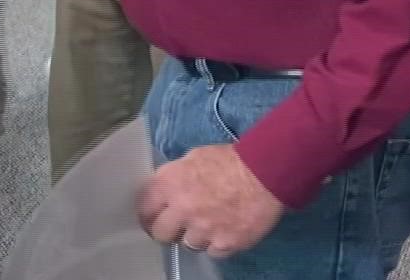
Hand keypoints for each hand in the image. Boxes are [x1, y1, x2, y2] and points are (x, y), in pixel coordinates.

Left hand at [138, 144, 285, 257]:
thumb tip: (166, 189)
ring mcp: (203, 230)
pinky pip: (213, 252)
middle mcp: (182, 210)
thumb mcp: (194, 157)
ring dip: (196, 236)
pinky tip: (226, 230)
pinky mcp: (225, 243)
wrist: (265, 173)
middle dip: (168, 231)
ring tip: (210, 224)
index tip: (153, 218)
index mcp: (170, 184)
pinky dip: (218, 244)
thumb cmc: (230, 160)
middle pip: (161, 234)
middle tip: (178, 227)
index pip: (145, 208)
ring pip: (188, 245)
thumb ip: (175, 175)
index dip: (148, 215)